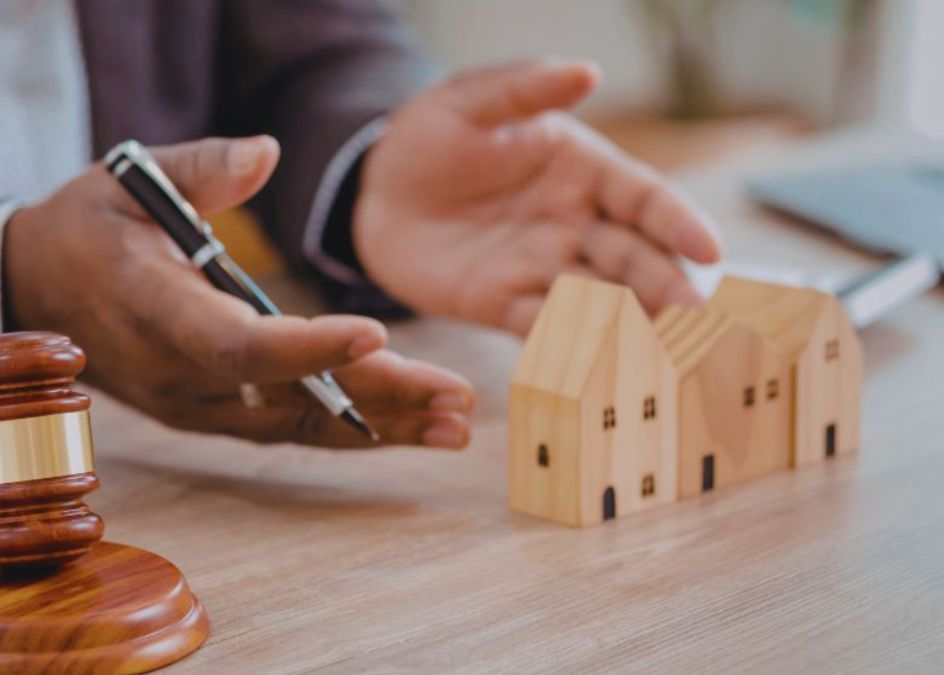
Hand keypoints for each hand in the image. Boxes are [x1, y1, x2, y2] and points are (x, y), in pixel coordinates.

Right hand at [3, 136, 473, 448]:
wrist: (38, 289)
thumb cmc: (91, 226)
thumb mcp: (128, 177)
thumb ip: (199, 168)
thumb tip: (265, 153)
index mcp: (151, 308)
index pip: (234, 343)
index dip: (304, 349)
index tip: (376, 335)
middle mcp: (175, 372)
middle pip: (284, 397)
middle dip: (374, 398)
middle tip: (454, 398)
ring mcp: (192, 404)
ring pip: (295, 426)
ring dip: (379, 427)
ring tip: (455, 423)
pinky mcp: (210, 415)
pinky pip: (288, 429)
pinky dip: (352, 429)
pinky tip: (411, 426)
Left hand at [354, 60, 722, 334]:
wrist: (376, 192)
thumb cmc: (430, 137)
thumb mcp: (470, 102)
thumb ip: (525, 90)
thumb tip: (586, 71)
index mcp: (583, 170)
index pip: (644, 198)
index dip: (678, 223)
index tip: (708, 251)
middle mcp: (575, 223)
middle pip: (634, 258)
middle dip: (668, 286)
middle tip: (697, 318)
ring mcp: (543, 268)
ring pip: (599, 300)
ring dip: (632, 325)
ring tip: (662, 352)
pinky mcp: (505, 304)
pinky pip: (543, 328)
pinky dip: (572, 348)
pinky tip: (599, 369)